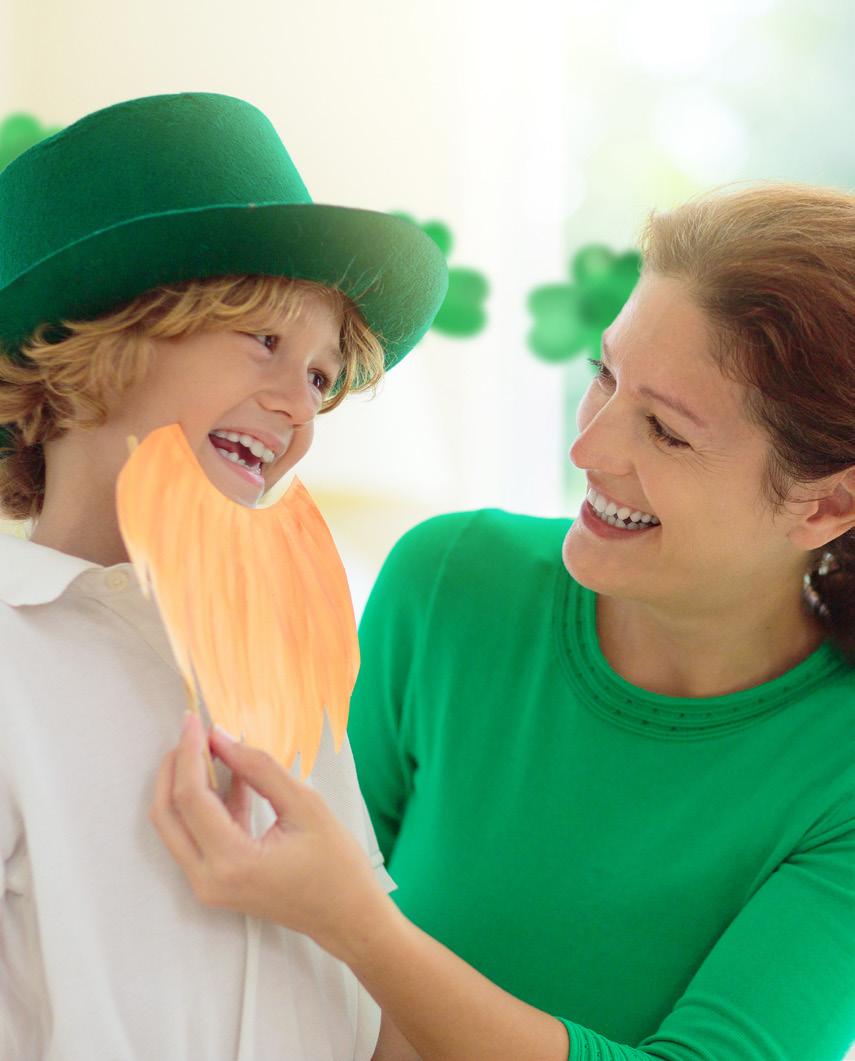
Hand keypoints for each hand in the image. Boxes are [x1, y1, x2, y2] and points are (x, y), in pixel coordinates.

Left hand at [150, 713, 393, 962]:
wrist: (347, 917)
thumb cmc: (336, 866)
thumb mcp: (305, 805)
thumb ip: (259, 769)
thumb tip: (222, 739)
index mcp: (232, 861)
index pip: (191, 797)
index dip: (190, 752)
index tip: (195, 720)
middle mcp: (208, 879)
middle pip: (168, 813)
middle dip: (174, 767)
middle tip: (192, 731)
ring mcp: (208, 885)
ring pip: (175, 825)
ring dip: (184, 783)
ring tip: (207, 747)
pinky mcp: (215, 882)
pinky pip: (194, 836)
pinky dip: (202, 803)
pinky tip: (226, 775)